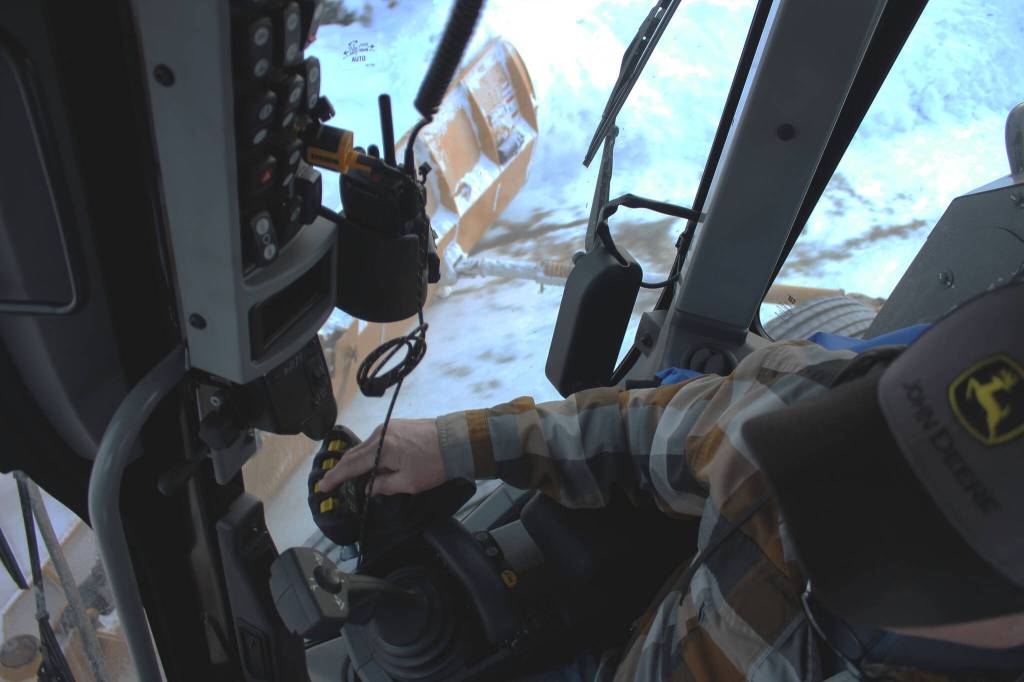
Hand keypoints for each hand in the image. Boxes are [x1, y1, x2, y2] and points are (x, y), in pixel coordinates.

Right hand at [319, 419, 445, 495]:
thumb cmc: (435, 464)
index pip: (351, 465)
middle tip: (333, 482)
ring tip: (351, 476)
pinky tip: (372, 464)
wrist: (458, 440)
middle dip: (342, 469)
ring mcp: (389, 427)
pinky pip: (376, 441)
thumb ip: (384, 485)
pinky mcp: (397, 425)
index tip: (323, 487)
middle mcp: (381, 434)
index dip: (335, 477)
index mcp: (382, 449)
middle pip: (354, 454)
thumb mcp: (409, 482)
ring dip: (357, 461)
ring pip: (365, 447)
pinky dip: (370, 454)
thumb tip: (368, 487)